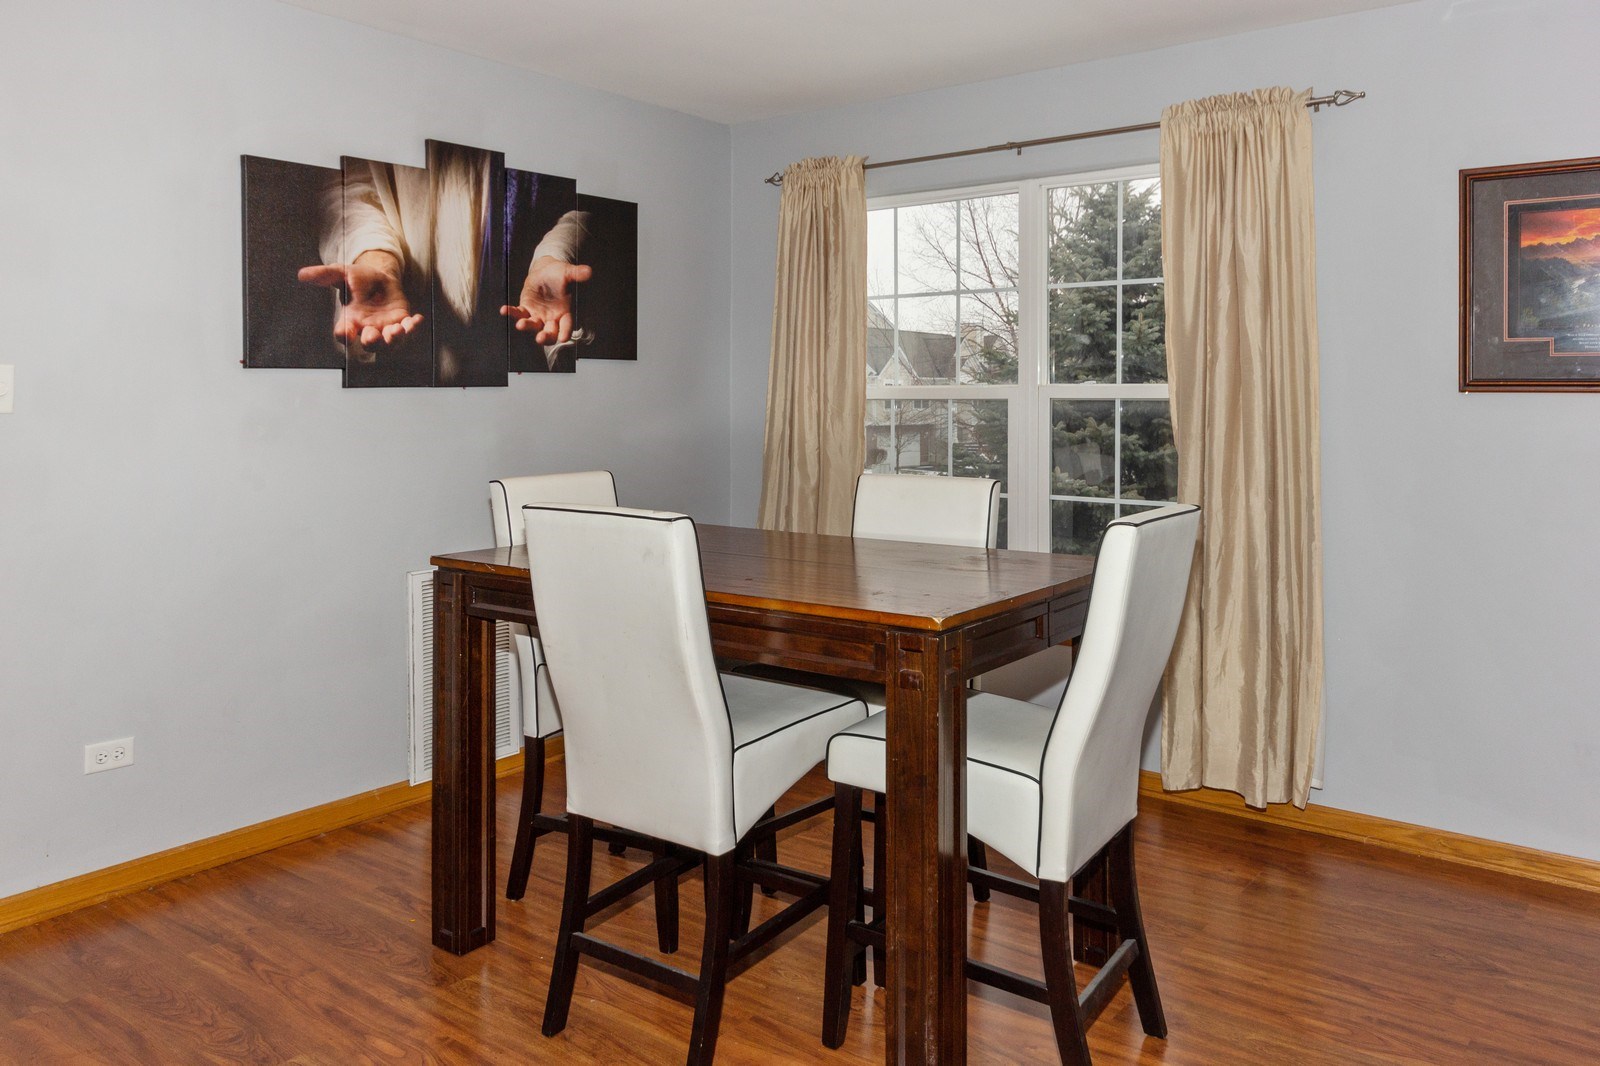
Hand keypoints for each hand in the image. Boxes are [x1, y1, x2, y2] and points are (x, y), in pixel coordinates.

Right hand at [297, 250, 423, 346]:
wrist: (380, 276)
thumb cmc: (358, 279)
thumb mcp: (341, 273)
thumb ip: (324, 275)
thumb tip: (302, 274)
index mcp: (351, 321)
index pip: (344, 335)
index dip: (344, 336)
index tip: (345, 331)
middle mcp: (368, 329)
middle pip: (370, 346)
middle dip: (372, 342)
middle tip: (373, 334)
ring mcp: (387, 328)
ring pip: (391, 344)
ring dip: (395, 339)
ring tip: (397, 329)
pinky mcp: (402, 322)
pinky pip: (409, 331)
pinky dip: (414, 328)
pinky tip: (417, 319)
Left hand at [501, 256, 592, 343]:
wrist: (546, 271)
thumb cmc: (559, 274)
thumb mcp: (567, 272)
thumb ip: (577, 274)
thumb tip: (588, 271)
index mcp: (565, 312)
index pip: (567, 325)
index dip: (565, 332)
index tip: (564, 339)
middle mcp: (552, 318)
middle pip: (550, 332)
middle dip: (545, 336)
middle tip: (540, 339)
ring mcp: (538, 315)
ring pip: (533, 325)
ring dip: (527, 326)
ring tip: (520, 325)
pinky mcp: (526, 309)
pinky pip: (518, 313)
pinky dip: (511, 313)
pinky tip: (504, 310)